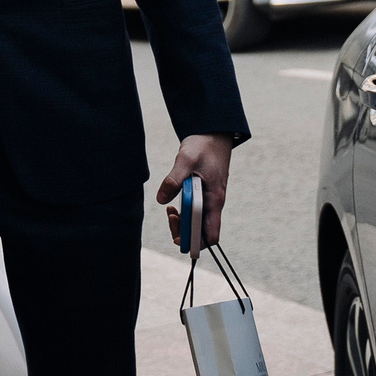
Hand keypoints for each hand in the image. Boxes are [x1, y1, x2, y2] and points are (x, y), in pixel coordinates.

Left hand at [156, 133, 234, 250]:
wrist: (213, 134)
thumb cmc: (204, 146)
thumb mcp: (186, 159)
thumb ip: (174, 180)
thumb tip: (161, 200)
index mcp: (214, 200)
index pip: (210, 235)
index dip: (194, 242)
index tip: (177, 234)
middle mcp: (214, 204)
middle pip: (201, 234)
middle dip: (184, 232)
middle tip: (170, 216)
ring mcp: (209, 200)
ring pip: (196, 224)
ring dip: (182, 223)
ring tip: (170, 210)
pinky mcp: (203, 196)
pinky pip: (194, 213)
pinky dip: (183, 213)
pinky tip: (173, 205)